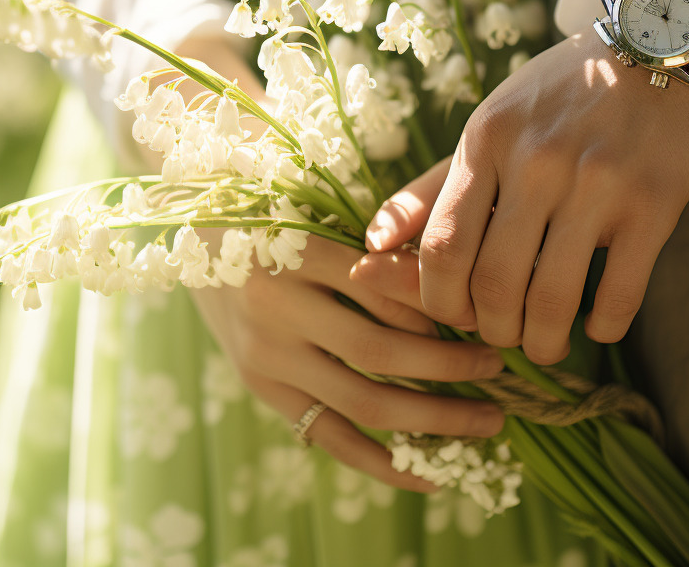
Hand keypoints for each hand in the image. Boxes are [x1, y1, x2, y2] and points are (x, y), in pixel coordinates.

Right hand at [190, 236, 507, 490]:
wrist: (189, 243)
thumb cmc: (270, 218)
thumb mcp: (316, 214)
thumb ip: (372, 252)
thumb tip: (446, 297)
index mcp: (290, 249)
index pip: (380, 287)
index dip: (436, 307)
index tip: (481, 317)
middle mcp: (275, 308)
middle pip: (378, 351)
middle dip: (450, 368)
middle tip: (499, 368)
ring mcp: (266, 357)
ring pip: (362, 401)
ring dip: (434, 418)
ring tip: (486, 421)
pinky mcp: (263, 390)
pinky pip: (330, 437)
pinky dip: (384, 463)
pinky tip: (432, 475)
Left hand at [365, 27, 688, 364]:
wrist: (659, 44)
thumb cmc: (561, 93)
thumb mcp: (488, 123)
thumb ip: (431, 185)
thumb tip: (373, 241)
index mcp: (486, 141)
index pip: (442, 248)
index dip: (440, 301)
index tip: (454, 314)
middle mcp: (536, 163)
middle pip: (494, 284)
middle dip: (491, 330)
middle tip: (501, 336)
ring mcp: (597, 185)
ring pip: (552, 299)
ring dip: (544, 341)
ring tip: (545, 345)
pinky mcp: (654, 204)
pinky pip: (620, 293)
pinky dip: (604, 327)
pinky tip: (597, 328)